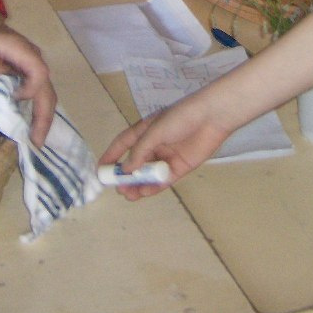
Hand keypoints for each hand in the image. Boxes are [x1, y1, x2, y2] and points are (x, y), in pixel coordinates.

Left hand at [0, 11, 56, 146]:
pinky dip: (38, 112)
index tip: (14, 98)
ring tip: (36, 141)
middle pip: (48, 90)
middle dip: (44, 117)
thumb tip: (9, 93)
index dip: (31, 89)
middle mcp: (36, 61)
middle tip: (37, 142)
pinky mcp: (31, 76)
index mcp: (25, 52)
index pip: (39, 73)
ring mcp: (36, 68)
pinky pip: (40, 95)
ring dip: (43, 118)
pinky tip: (33, 129)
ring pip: (47, 95)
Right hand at [98, 93, 233, 198]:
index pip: (123, 144)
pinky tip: (145, 193)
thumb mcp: (155, 130)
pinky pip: (164, 179)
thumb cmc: (181, 117)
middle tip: (118, 189)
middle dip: (126, 177)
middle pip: (136, 163)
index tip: (101, 170)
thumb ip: (141, 151)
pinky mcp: (180, 166)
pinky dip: (154, 186)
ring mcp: (167, 156)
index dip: (112, 156)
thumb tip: (126, 169)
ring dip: (138, 184)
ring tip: (129, 195)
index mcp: (145, 130)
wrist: (212, 117)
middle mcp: (154, 144)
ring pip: (148, 174)